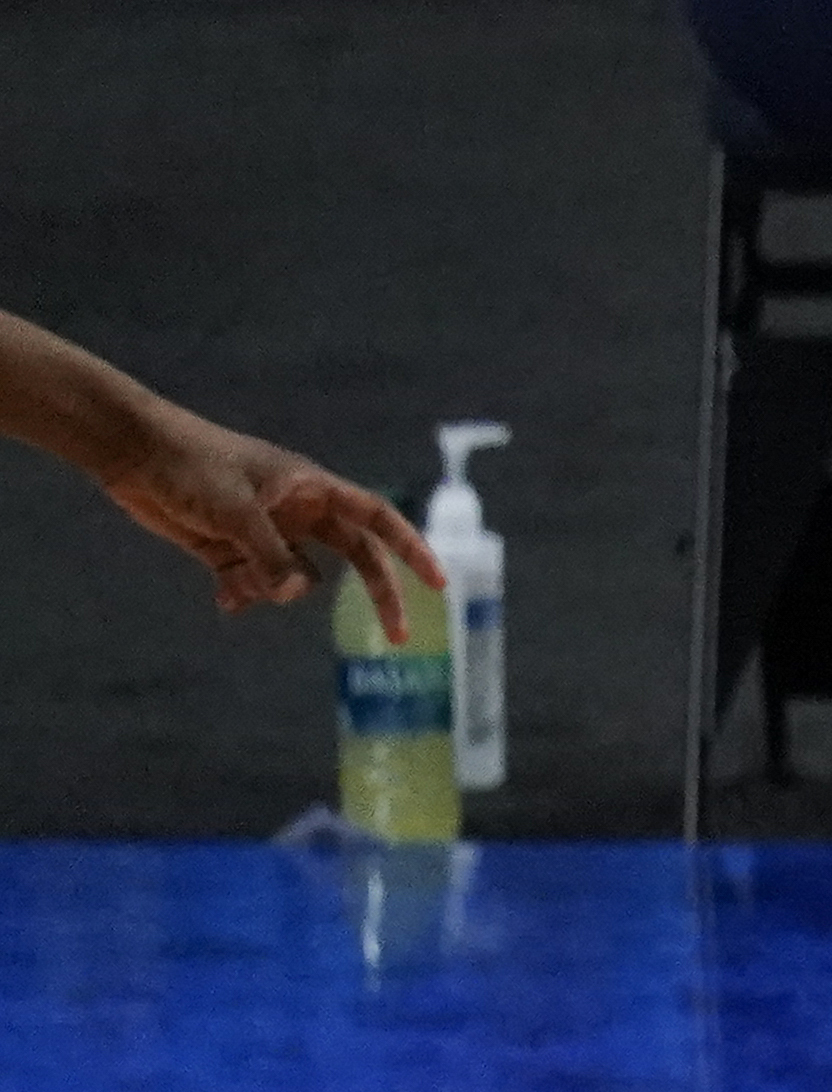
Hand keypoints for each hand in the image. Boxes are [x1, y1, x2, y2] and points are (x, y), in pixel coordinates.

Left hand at [100, 401, 439, 633]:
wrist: (133, 453)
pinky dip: (243, 595)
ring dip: (273, 588)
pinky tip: (223, 600)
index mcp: (311, 488)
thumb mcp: (237, 512)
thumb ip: (270, 557)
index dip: (411, 549)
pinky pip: (255, 584)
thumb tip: (291, 595)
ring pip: (296, 579)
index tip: (438, 584)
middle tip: (394, 638)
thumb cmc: (191, 464)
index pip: (377, 518)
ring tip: (236, 579)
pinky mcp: (230, 548)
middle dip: (374, 594)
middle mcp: (297, 511)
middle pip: (354, 558)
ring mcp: (265, 532)